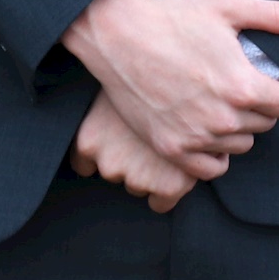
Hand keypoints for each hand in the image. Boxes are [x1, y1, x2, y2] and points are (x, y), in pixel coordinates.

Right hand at [61, 0, 278, 170]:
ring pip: (240, 145)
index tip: (265, 79)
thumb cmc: (174, 18)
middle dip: (258, 106)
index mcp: (243, 87)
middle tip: (236, 84)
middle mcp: (223, 119)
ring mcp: (196, 138)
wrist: (117, 36)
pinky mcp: (171, 149)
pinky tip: (207, 129)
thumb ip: (275, 16)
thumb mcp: (227, 7)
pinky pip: (212, 168)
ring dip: (237, 127)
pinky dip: (215, 153)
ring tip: (219, 101)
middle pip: (265, 125)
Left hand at [71, 87, 198, 211]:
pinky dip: (169, 192)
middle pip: (114, 173)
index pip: (83, 163)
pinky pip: (160, 203)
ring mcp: (137, 177)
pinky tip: (177, 167)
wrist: (195, 84)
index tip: (116, 141)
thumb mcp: (117, 86)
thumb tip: (107, 109)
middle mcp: (108, 163)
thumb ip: (108, 109)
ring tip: (165, 144)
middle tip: (147, 137)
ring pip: (138, 187)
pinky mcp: (166, 188)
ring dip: (150, 174)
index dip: (102, 153)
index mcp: (89, 139)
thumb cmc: (149, 75)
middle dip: (130, 161)